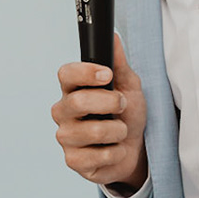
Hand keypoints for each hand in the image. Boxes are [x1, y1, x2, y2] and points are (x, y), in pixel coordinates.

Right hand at [52, 34, 146, 191]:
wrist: (135, 149)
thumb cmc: (126, 114)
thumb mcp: (128, 85)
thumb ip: (118, 62)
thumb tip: (112, 36)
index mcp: (72, 89)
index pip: (65, 74)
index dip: (86, 73)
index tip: (108, 75)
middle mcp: (63, 111)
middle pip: (78, 102)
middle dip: (110, 104)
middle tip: (123, 106)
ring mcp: (65, 137)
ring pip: (92, 131)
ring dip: (117, 131)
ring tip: (120, 132)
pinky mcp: (73, 161)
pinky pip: (98, 155)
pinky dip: (115, 152)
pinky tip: (114, 150)